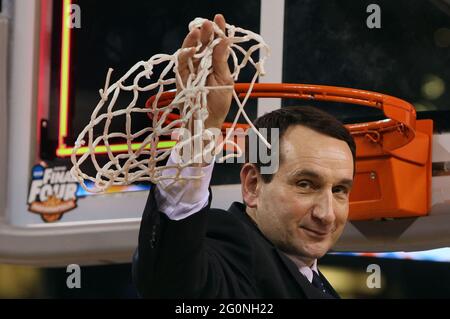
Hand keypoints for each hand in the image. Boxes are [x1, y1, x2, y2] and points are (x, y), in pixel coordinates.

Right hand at [178, 14, 233, 129]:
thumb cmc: (218, 104)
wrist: (207, 121)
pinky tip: (190, 49)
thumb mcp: (225, 80)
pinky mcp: (182, 77)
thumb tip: (225, 40)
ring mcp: (192, 69)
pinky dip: (185, 54)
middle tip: (208, 23)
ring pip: (190, 50)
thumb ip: (221, 61)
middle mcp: (203, 63)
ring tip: (198, 31)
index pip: (216, 43)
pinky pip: (181, 63)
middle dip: (205, 32)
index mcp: (216, 63)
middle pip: (203, 43)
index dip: (218, 30)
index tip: (219, 17)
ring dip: (193, 40)